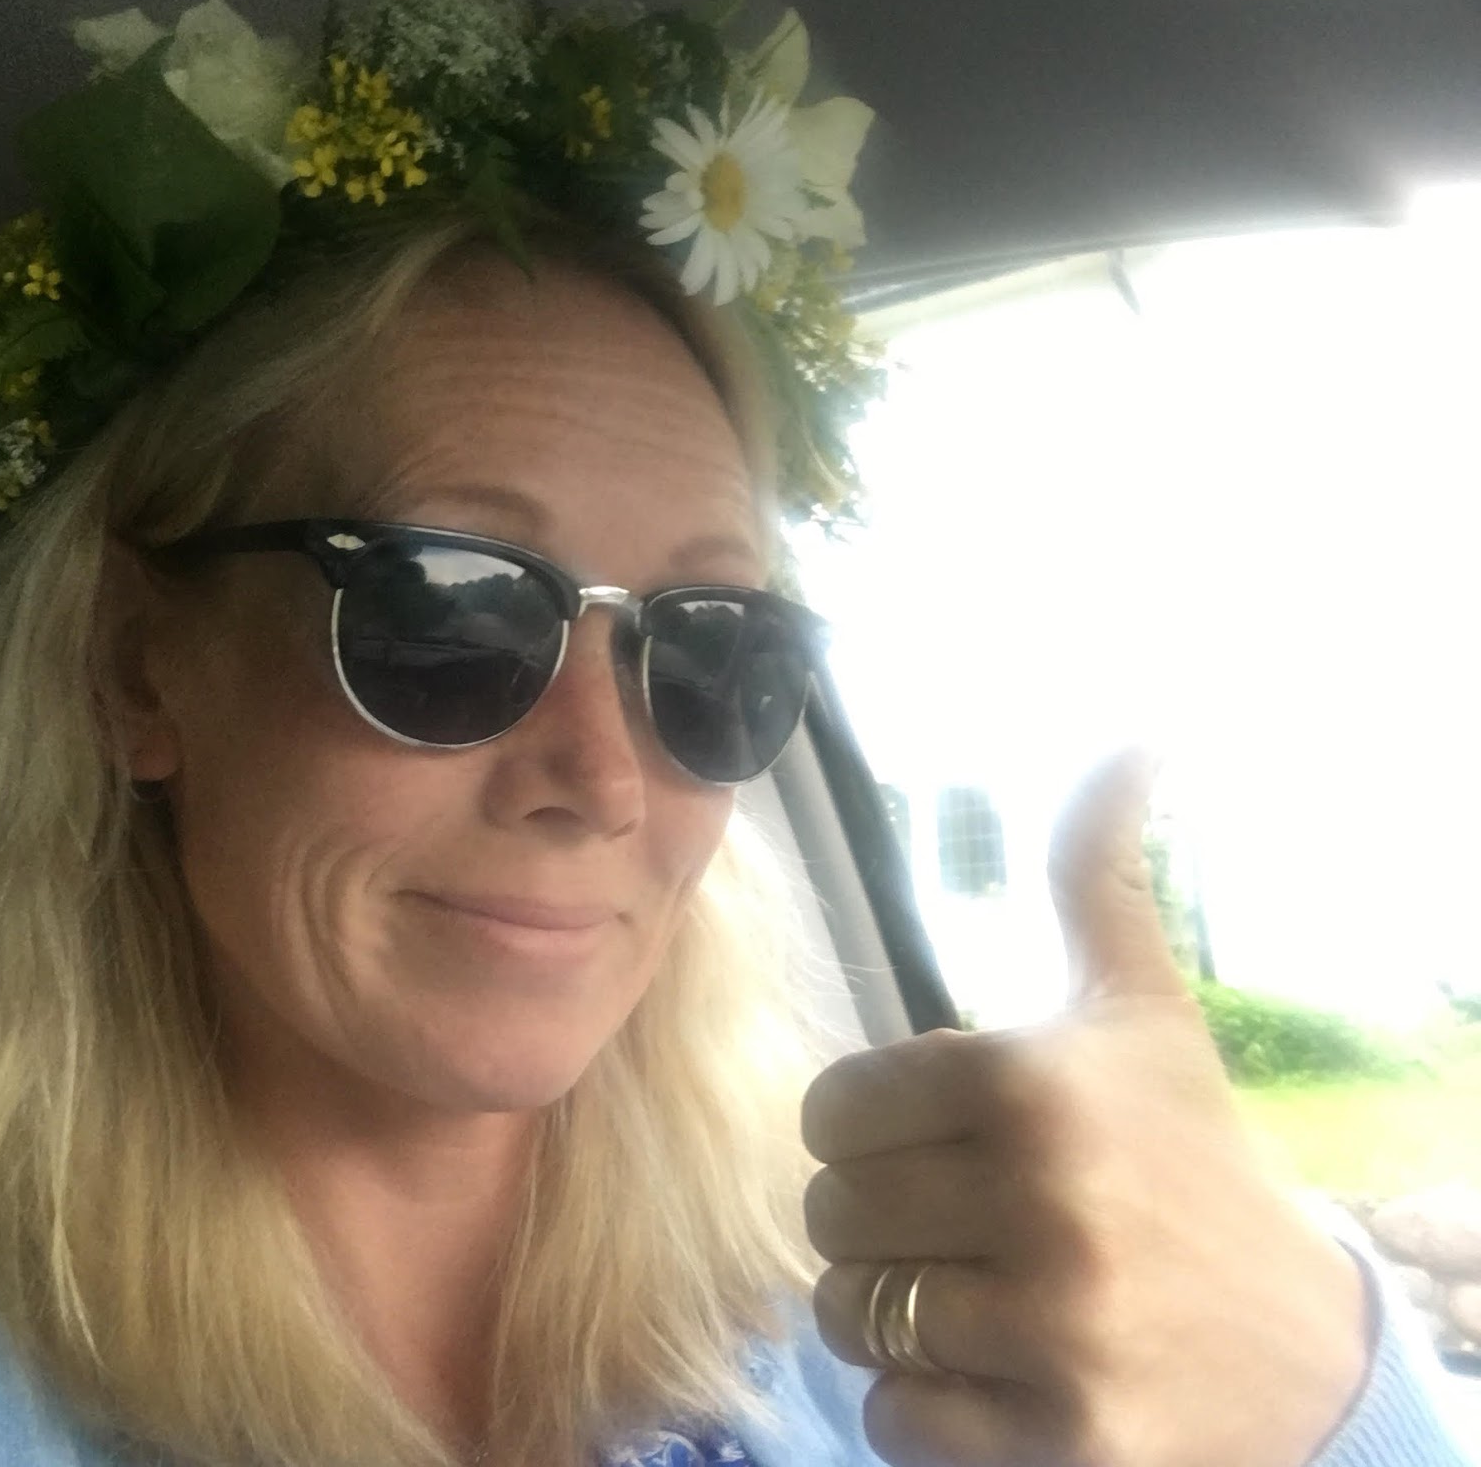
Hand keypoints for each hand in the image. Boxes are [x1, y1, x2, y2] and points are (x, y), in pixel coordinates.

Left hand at [802, 749, 1370, 1466]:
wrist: (1300, 1341)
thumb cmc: (1187, 1150)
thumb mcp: (1140, 1002)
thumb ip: (1098, 869)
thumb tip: (1136, 733)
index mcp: (1033, 1079)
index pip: (832, 1108)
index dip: (863, 1127)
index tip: (920, 1137)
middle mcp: (1044, 1198)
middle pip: (829, 1213)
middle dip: (871, 1217)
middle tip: (944, 1216)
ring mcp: (1057, 1327)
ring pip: (850, 1316)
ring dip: (888, 1308)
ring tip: (962, 1286)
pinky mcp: (1066, 1436)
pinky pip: (897, 1419)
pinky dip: (923, 1401)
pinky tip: (995, 1363)